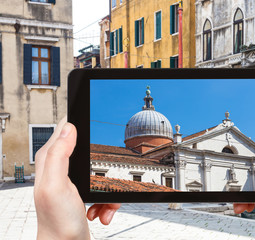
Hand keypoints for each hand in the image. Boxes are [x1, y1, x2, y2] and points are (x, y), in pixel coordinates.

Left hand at [34, 117, 120, 239]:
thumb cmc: (57, 221)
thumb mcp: (56, 185)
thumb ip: (59, 155)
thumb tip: (68, 128)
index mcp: (50, 160)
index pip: (63, 129)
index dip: (78, 121)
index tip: (93, 117)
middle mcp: (60, 168)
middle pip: (88, 148)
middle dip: (101, 161)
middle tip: (104, 174)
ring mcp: (74, 180)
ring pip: (101, 169)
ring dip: (107, 186)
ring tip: (103, 201)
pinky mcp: (84, 192)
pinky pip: (104, 188)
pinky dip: (108, 200)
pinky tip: (102, 210)